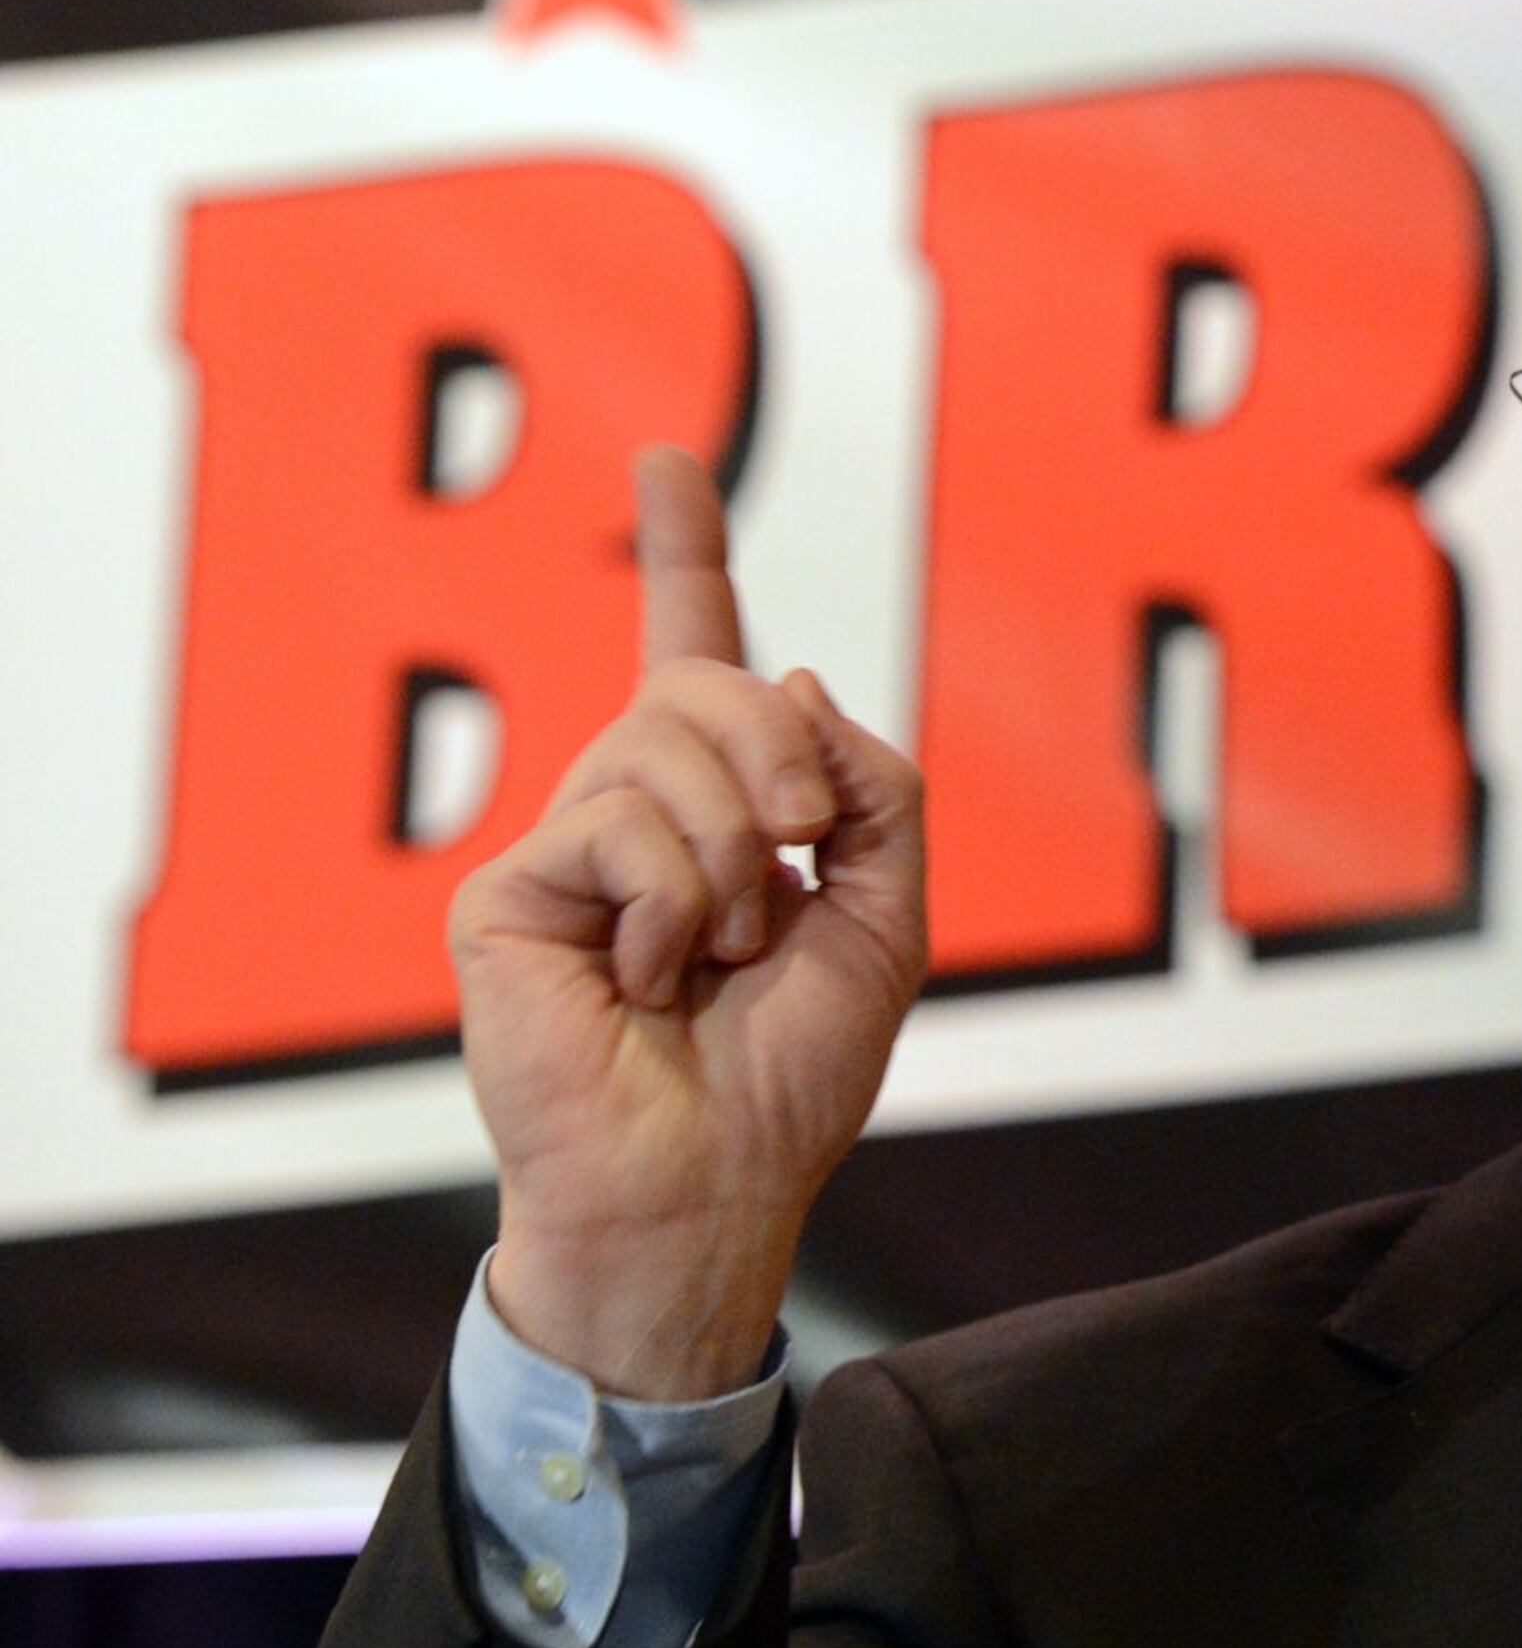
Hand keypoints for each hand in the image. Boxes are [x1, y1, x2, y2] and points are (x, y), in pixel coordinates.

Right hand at [448, 447, 926, 1399]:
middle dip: (785, 763)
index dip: (684, 551)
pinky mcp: (507, 894)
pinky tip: (654, 979)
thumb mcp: (888, 916)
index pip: (694, 653)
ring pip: (668, 745)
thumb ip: (874, 792)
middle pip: (714, 684)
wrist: (711, 1188)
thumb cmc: (789, 1073)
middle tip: (802, 861)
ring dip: (738, 859)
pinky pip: (620, 826)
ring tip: (721, 956)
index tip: (667, 459)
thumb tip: (794, 680)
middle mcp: (630, 809)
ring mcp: (563, 847)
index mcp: (717, 807)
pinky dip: (675, 904)